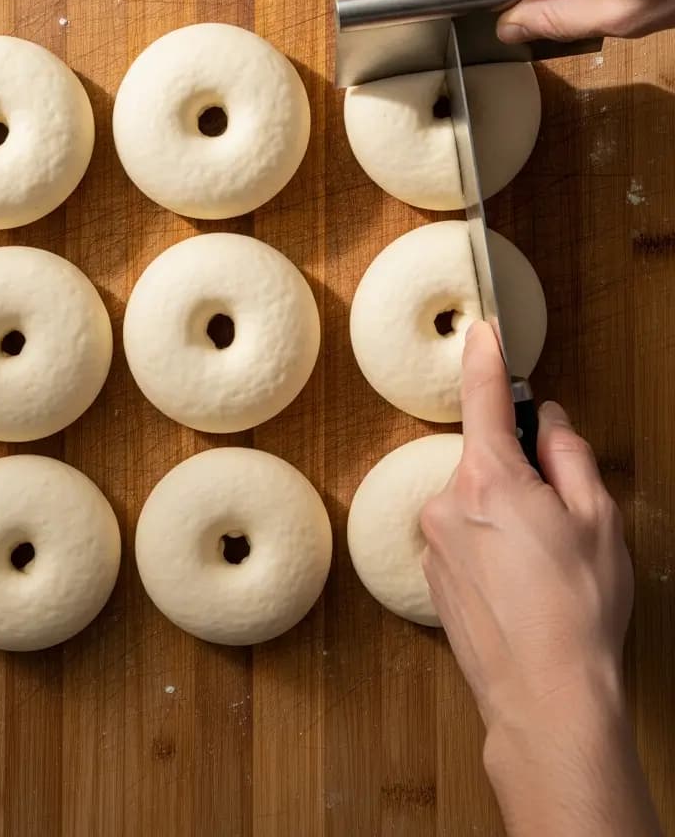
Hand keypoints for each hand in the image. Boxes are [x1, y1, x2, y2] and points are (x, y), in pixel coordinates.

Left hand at [420, 323, 660, 836]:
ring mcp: (435, 546)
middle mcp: (448, 506)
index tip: (482, 330)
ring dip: (508, 518)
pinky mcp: (433, 579)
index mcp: (488, 480)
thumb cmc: (577, 613)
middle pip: (489, 461)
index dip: (487, 359)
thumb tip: (550, 424)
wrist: (546, 700)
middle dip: (524, 475)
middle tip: (563, 521)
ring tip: (546, 570)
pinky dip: (493, 551)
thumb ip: (569, 455)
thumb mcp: (597, 518)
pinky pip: (467, 541)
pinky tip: (524, 589)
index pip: (484, 399)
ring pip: (478, 505)